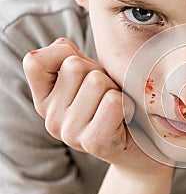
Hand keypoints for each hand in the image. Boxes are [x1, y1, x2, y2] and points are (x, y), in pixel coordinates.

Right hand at [23, 38, 171, 178]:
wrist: (143, 147)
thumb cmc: (118, 106)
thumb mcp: (91, 79)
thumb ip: (73, 60)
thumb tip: (63, 46)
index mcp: (45, 101)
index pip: (34, 62)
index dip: (62, 53)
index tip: (85, 69)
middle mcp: (51, 119)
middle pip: (75, 66)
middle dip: (101, 73)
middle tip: (111, 94)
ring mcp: (70, 133)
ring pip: (96, 81)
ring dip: (115, 88)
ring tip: (119, 106)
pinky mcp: (94, 142)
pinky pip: (113, 100)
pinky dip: (126, 103)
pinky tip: (127, 117)